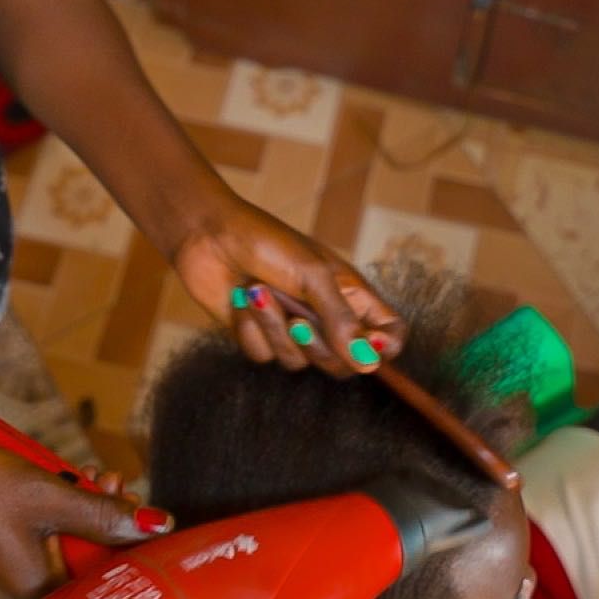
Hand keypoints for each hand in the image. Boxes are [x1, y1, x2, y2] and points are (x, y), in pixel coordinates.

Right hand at [0, 440, 169, 598]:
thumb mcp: (48, 496)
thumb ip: (104, 513)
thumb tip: (157, 524)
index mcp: (41, 592)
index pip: (110, 578)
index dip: (128, 539)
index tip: (132, 501)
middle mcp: (31, 590)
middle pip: (92, 557)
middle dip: (104, 514)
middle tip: (106, 478)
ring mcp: (19, 569)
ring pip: (72, 538)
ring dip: (81, 504)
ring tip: (81, 473)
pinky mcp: (9, 548)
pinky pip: (48, 531)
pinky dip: (57, 505)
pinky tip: (54, 479)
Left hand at [170, 197, 405, 376]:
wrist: (209, 236)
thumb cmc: (267, 242)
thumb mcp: (312, 276)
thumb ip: (342, 321)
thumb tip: (369, 363)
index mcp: (350, 294)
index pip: (388, 333)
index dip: (384, 348)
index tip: (367, 345)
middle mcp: (325, 316)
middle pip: (343, 362)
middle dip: (317, 345)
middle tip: (297, 320)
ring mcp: (292, 329)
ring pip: (299, 362)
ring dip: (275, 328)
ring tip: (260, 292)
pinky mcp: (260, 337)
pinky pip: (264, 356)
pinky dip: (251, 330)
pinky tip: (242, 301)